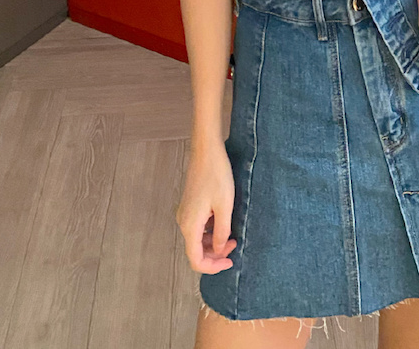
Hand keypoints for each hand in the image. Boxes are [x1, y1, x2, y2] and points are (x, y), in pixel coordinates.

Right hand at [175, 140, 237, 273]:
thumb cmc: (217, 175)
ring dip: (213, 243)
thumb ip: (221, 233)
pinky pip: (198, 227)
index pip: (196, 260)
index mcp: (190, 225)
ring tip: (232, 234)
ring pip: (197, 239)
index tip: (230, 262)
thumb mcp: (225, 206)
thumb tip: (218, 250)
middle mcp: (183, 222)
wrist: (206, 150)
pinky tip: (223, 222)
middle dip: (215, 254)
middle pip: (196, 250)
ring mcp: (185, 212)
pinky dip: (210, 231)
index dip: (213, 267)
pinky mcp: (190, 205)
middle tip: (235, 244)